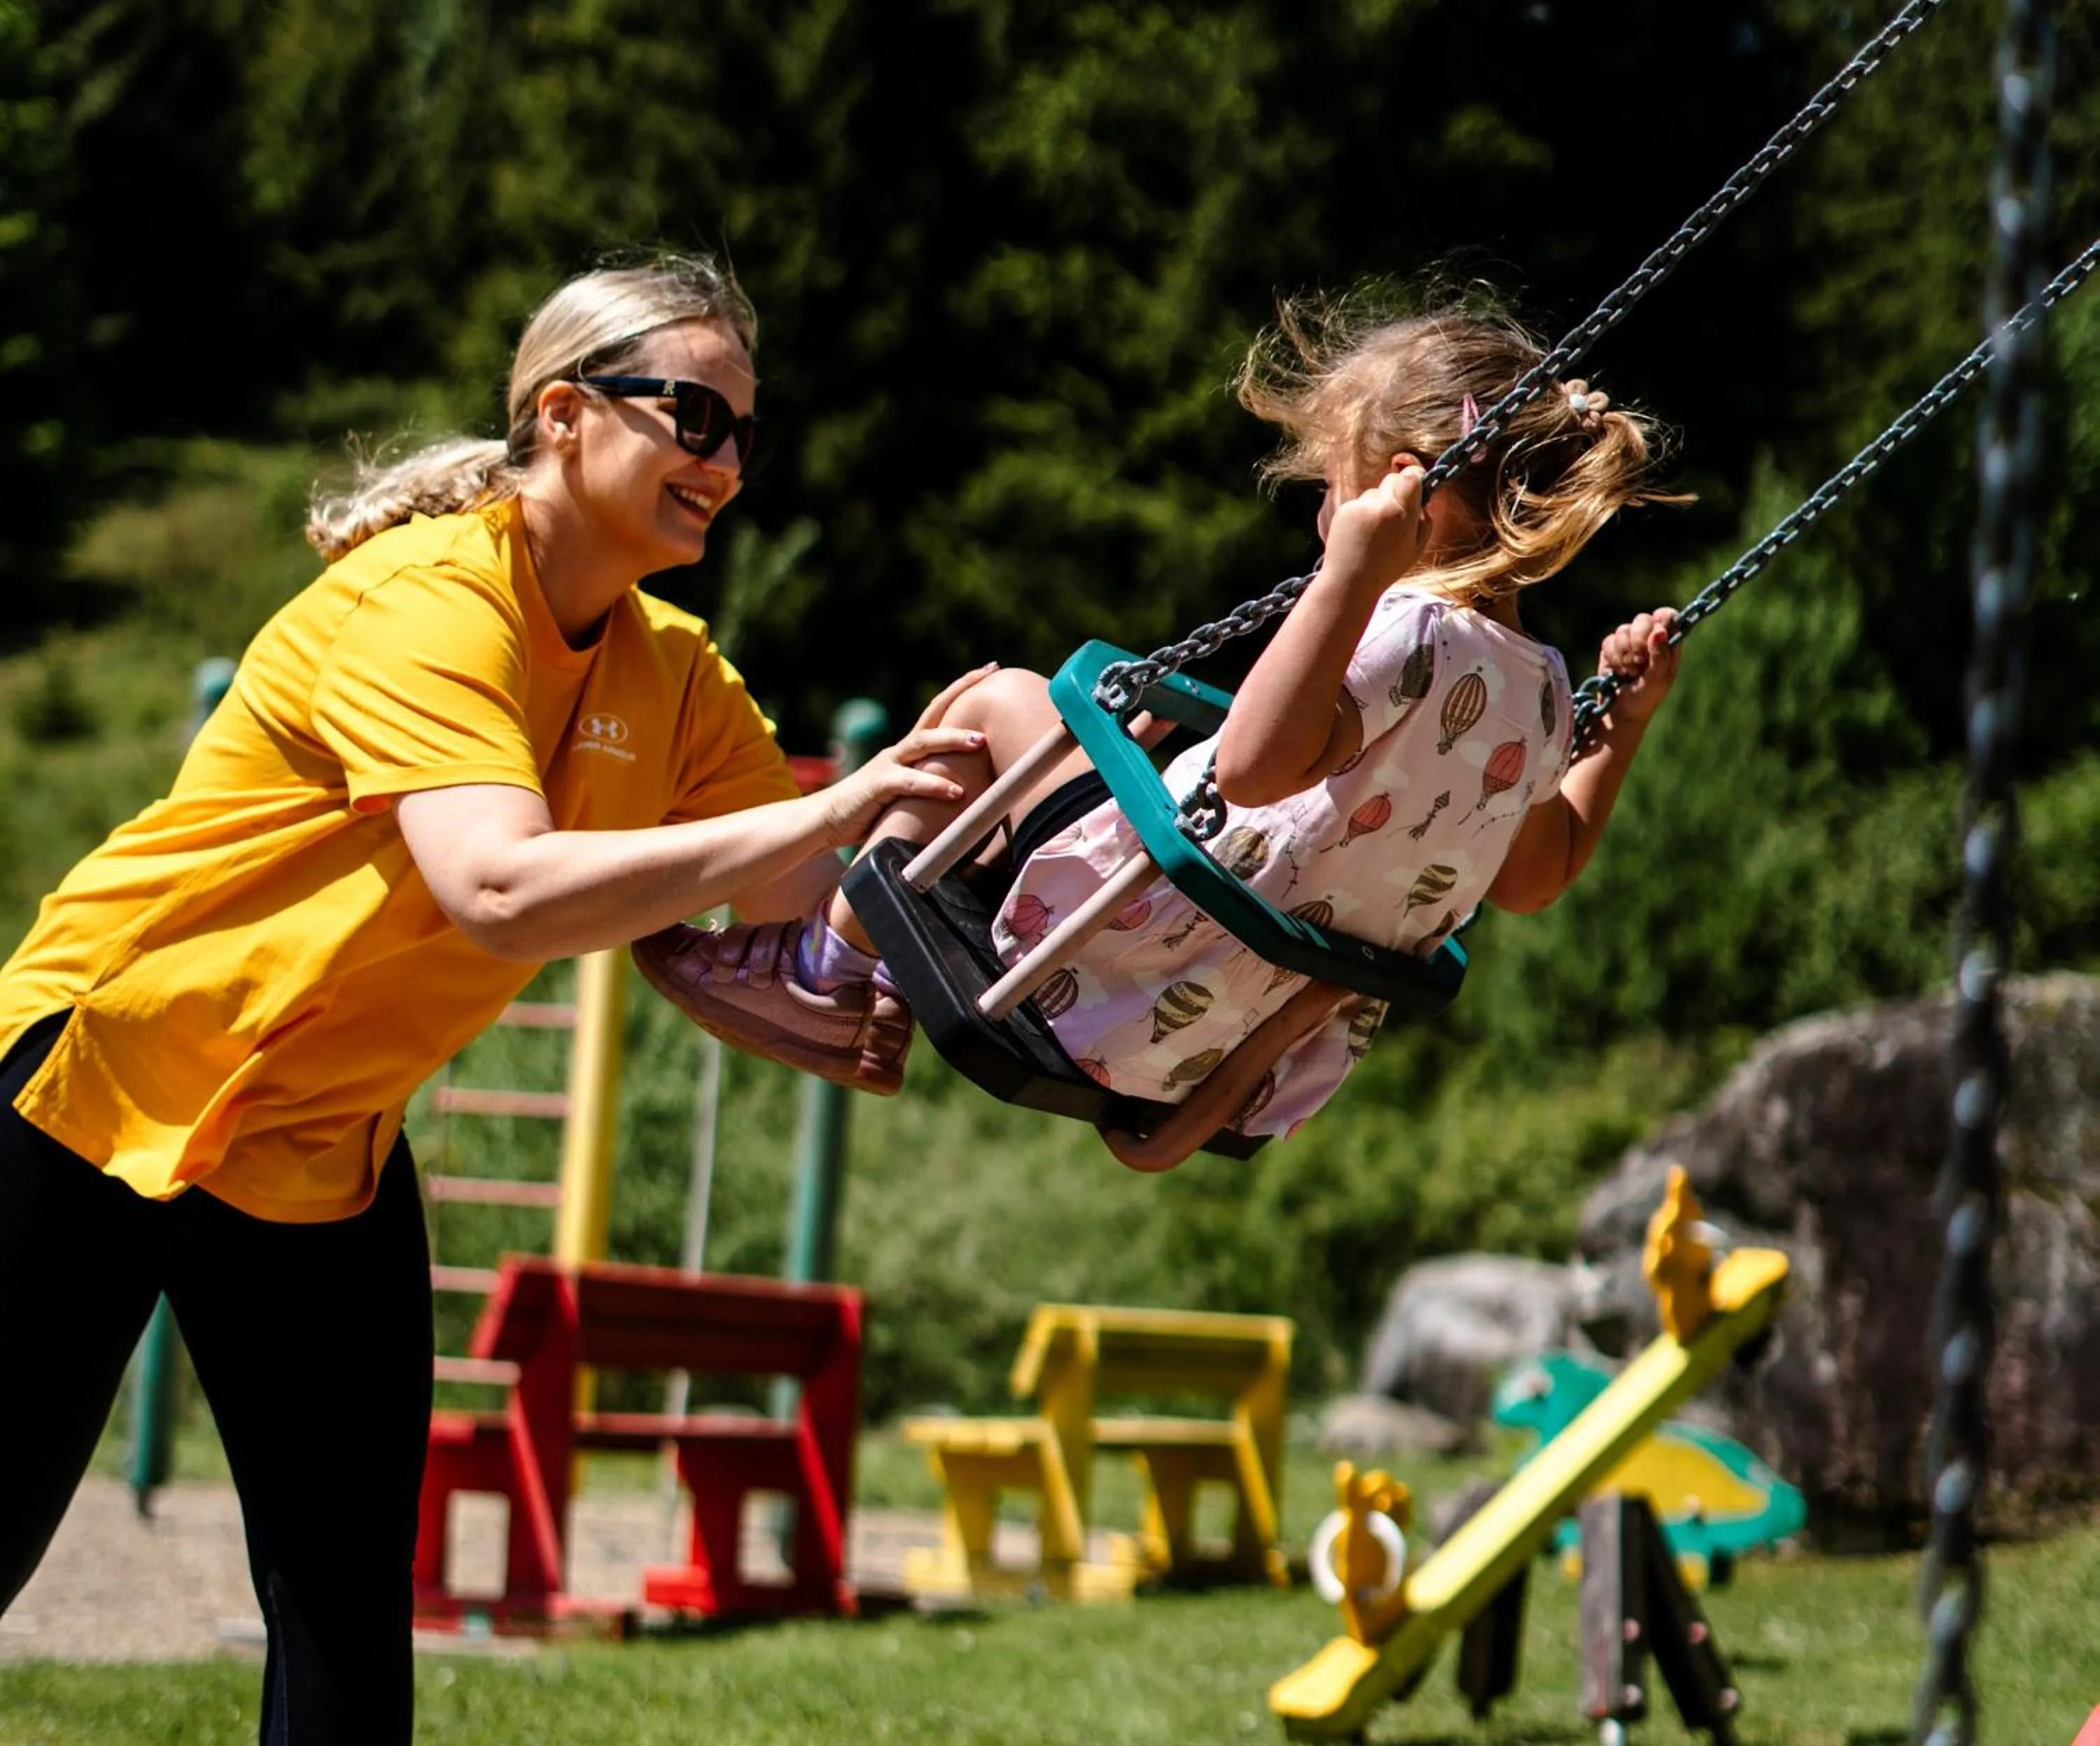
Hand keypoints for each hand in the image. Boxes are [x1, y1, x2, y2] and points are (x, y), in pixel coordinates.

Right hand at [817, 664, 996, 847]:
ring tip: (980, 741)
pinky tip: (957, 792)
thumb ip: (932, 783)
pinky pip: (909, 782)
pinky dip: (933, 785)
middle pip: (934, 717)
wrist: (828, 819)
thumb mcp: (909, 792)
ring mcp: (888, 765)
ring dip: (953, 740)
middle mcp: (900, 751)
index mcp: (908, 750)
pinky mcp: (878, 786)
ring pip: (923, 744)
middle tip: (993, 684)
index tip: (990, 668)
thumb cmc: (873, 809)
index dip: (962, 687)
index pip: (938, 709)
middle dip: (962, 695)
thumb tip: (973, 787)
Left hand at [1321, 466, 1429, 598]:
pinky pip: (1359, 503)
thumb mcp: (1418, 547)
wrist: (1350, 581)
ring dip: (1378, 505)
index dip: (1416, 477)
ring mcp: (1358, 506)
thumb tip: (1423, 500)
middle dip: (1397, 491)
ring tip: (1375, 532)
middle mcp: (1379, 505)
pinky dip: (1362, 514)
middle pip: (1392, 479)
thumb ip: (1425, 519)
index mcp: (1401, 513)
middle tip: (1396, 514)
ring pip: (1374, 493)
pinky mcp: (1343, 510)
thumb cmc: (1387, 567)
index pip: (1411, 475)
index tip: (1417, 486)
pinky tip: (1361, 534)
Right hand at [1597, 608, 1681, 725]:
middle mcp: (1648, 638)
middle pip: (1643, 619)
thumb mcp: (1658, 679)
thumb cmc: (1645, 698)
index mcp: (1667, 643)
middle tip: (1639, 661)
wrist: (1619, 713)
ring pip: (1623, 630)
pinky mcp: (1610, 649)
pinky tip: (1618, 672)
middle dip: (1638, 640)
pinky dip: (1613, 658)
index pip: (1668, 616)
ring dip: (1625, 653)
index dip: (1661, 620)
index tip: (1655, 633)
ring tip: (1629, 672)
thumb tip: (1659, 630)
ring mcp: (1628, 642)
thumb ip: (1660, 655)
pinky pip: (1609, 641)